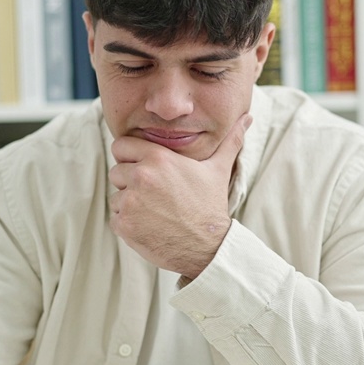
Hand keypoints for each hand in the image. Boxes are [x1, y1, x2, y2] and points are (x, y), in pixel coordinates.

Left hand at [108, 114, 251, 278]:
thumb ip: (229, 140)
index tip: (144, 169)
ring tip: (155, 212)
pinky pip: (115, 218)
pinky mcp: (124, 225)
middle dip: (130, 183)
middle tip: (155, 195)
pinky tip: (150, 226)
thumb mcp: (218, 169)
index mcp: (158, 158)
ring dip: (129, 205)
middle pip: (117, 172)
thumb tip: (248, 118)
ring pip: (116, 197)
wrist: (208, 246)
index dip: (131, 157)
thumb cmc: (210, 206)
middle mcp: (141, 176)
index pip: (121, 146)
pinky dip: (128, 224)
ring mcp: (130, 202)